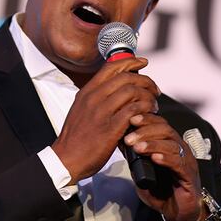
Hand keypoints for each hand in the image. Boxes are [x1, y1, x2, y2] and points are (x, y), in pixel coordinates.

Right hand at [52, 57, 159, 183]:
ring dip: (147, 96)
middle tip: (154, 89)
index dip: (130, 61)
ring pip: (132, 91)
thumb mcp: (81, 109)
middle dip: (145, 81)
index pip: (111, 67)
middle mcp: (93, 98)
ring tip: (153, 105)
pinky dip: (145, 109)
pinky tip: (149, 114)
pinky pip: (134, 110)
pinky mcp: (110, 128)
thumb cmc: (75, 137)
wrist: (66, 159)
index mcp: (87, 92)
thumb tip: (116, 89)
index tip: (143, 62)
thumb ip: (96, 98)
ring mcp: (102, 112)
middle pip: (125, 77)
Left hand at [123, 113, 213, 220]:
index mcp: (170, 144)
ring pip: (172, 144)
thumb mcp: (142, 172)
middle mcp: (180, 149)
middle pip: (165, 130)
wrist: (179, 213)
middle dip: (145, 131)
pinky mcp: (190, 176)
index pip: (160, 124)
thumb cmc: (162, 191)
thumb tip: (119, 142)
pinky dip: (166, 158)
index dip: (146, 119)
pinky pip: (179, 163)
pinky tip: (154, 158)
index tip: (130, 119)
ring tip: (137, 147)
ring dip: (153, 144)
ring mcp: (186, 161)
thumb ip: (134, 159)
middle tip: (129, 138)